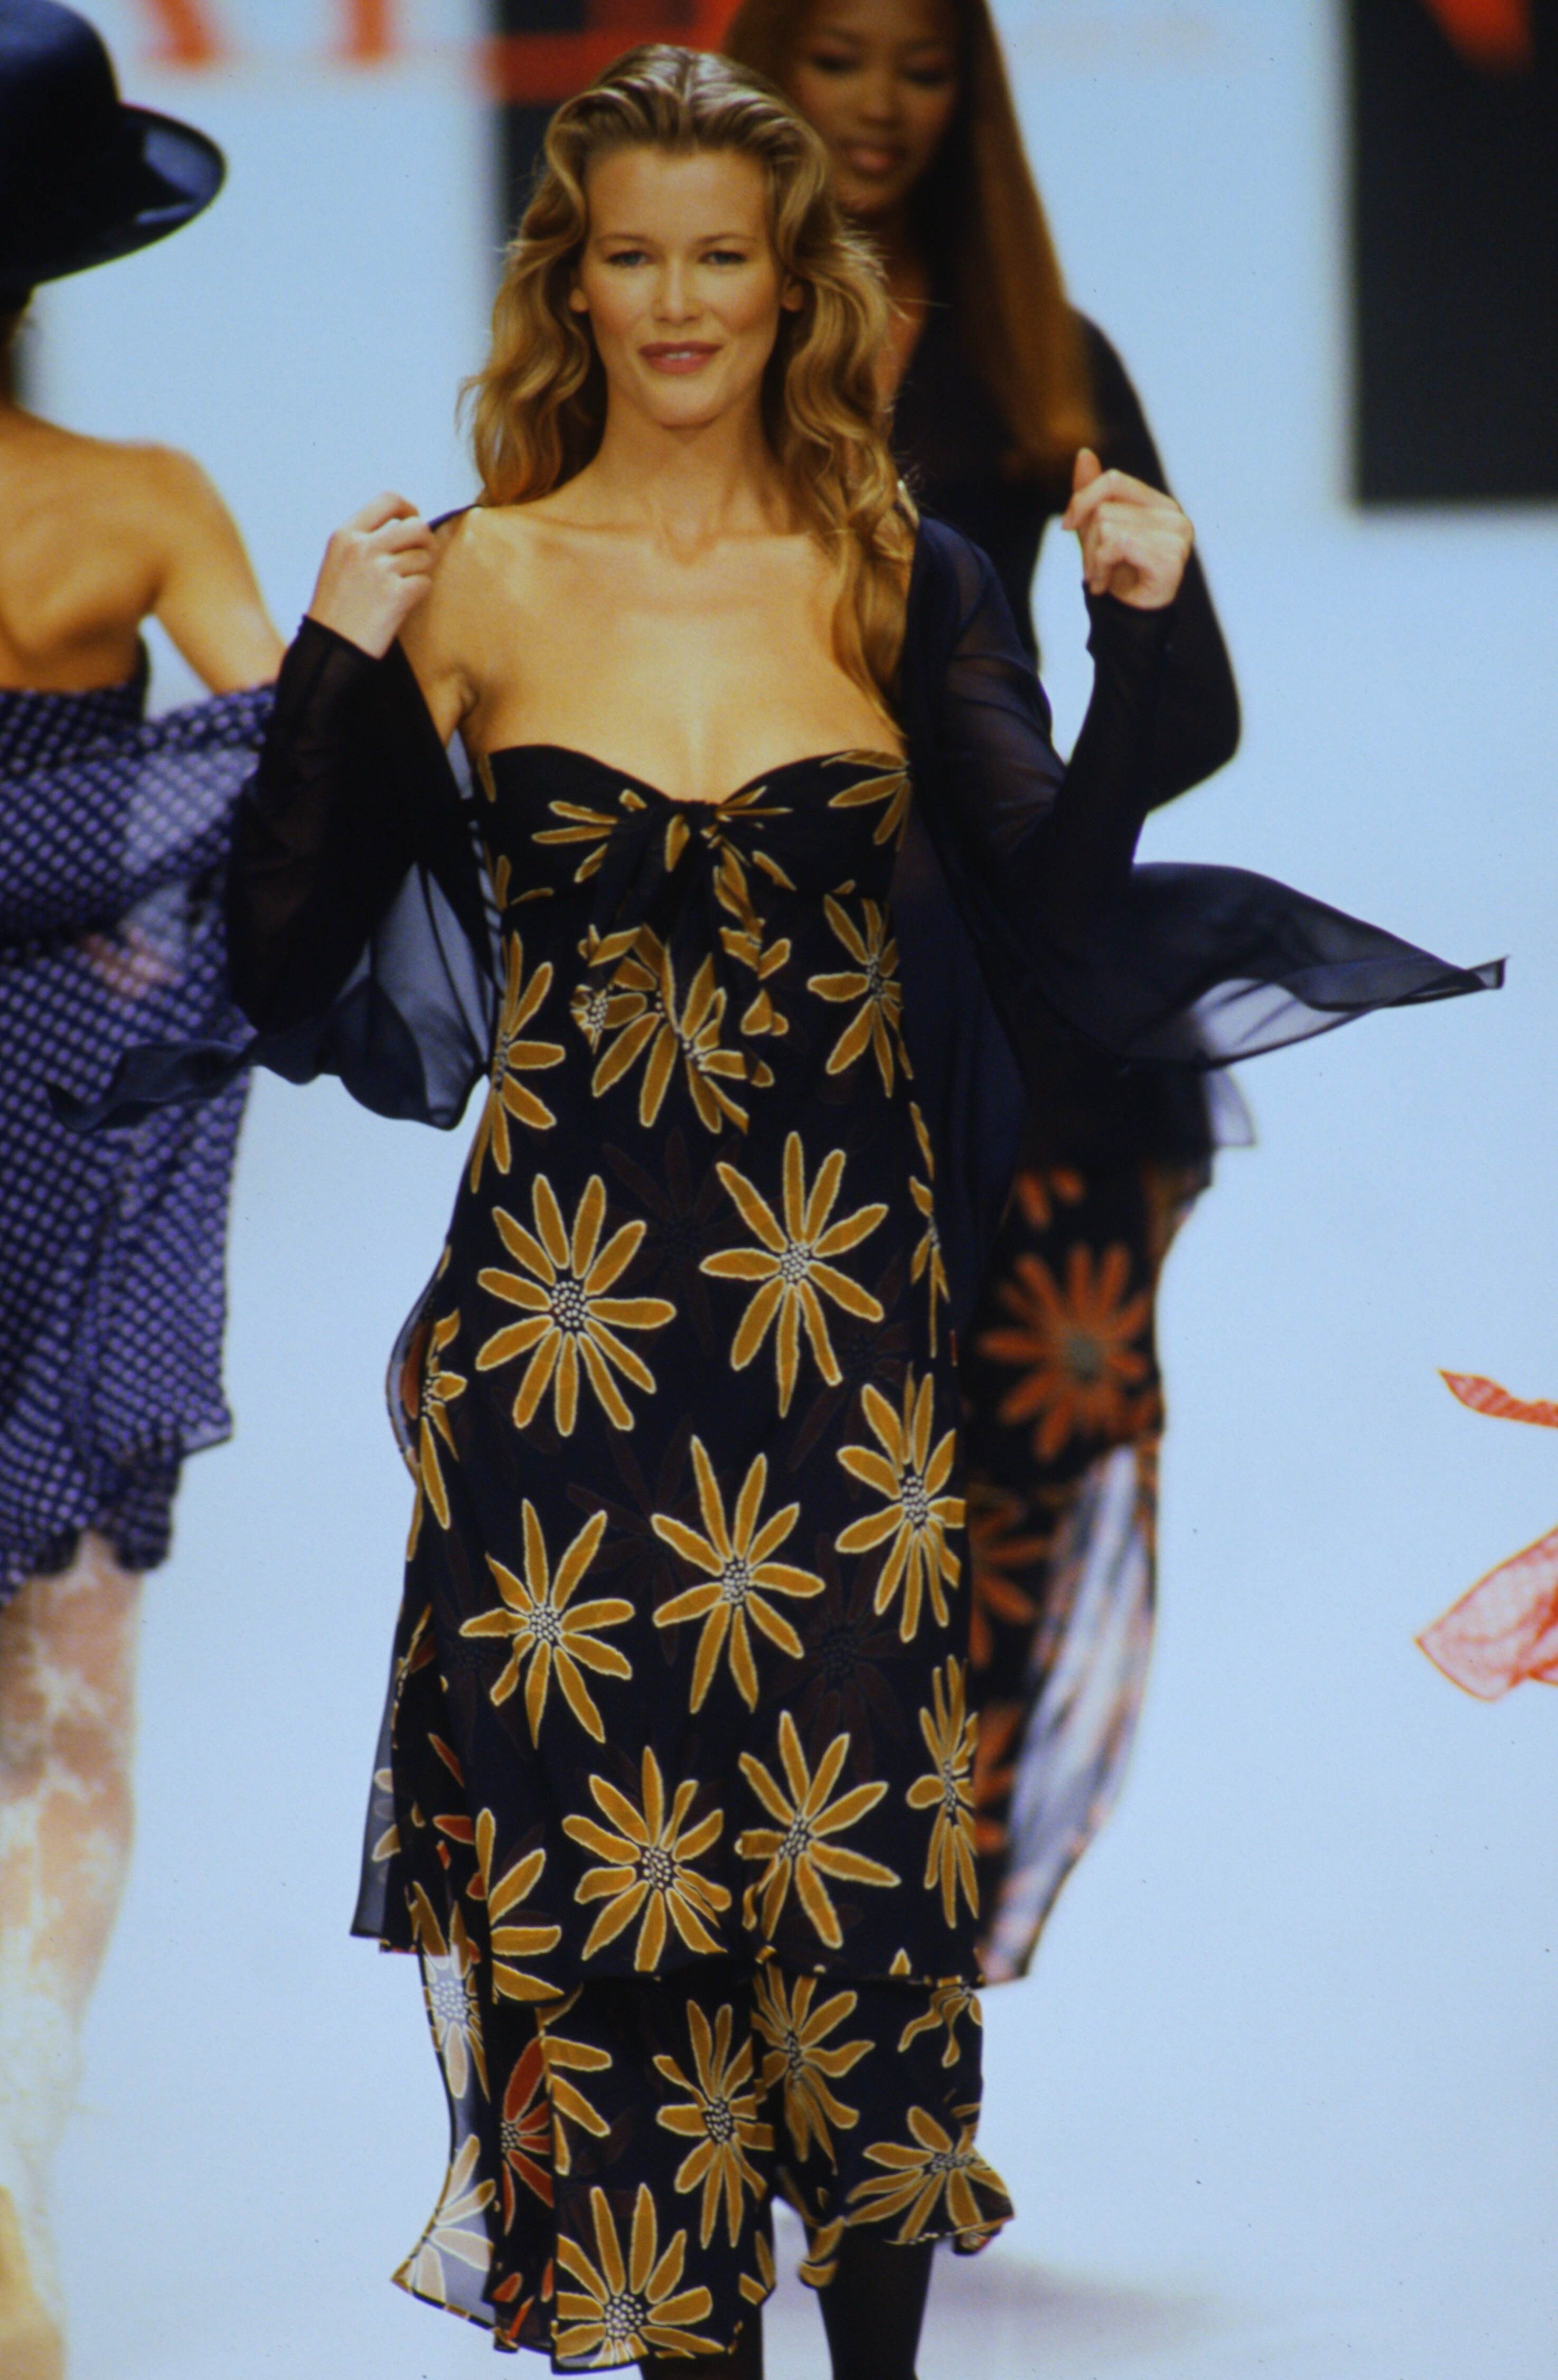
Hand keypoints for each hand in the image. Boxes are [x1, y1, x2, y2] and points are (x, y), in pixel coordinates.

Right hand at [306, 492, 435, 656]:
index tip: (414, 519)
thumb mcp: (338, 561)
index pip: (388, 501)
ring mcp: (379, 570)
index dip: (409, 509)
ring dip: (422, 571)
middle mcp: (362, 547)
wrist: (329, 647)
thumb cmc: (335, 608)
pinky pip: (425, 582)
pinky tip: (405, 601)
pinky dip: (420, 592)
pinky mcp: (396, 594)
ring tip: (404, 586)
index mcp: (346, 534)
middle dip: (426, 542)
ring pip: (425, 556)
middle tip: (421, 557)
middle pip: (417, 527)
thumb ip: (365, 541)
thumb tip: (406, 528)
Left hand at [1062, 448, 1191, 609]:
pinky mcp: (1171, 558)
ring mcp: (1177, 536)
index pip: (1114, 480)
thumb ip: (1091, 494)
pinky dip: (1101, 567)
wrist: (1129, 621)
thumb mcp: (1095, 530)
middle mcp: (1174, 515)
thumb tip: (1084, 452)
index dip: (1083, 499)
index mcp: (1159, 504)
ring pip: (1108, 526)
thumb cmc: (1116, 575)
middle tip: (1093, 568)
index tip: (1067, 525)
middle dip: (1088, 541)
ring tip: (1101, 578)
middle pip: (1106, 508)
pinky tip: (1106, 585)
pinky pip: (1117, 545)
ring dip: (1093, 559)